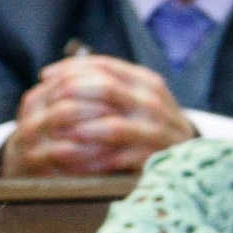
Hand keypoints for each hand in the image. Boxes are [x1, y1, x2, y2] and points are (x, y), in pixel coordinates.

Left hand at [1, 54, 194, 177]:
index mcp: (145, 81)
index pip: (104, 66)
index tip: (45, 76)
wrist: (188, 152)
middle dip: (70, 96)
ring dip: (80, 131)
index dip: (71, 69)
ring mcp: (156, 130)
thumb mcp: (130, 95)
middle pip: (106, 89)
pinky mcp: (154, 157)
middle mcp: (152, 101)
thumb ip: (99, 83)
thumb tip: (49, 75)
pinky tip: (68, 165)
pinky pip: (118, 159)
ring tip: (54, 138)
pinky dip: (91, 162)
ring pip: (113, 126)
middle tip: (45, 106)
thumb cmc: (145, 121)